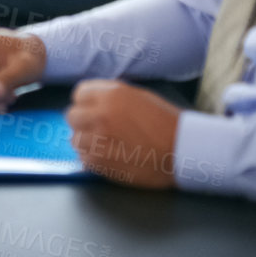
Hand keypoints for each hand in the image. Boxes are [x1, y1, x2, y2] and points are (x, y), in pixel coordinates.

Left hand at [65, 80, 181, 188]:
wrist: (183, 151)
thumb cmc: (167, 124)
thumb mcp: (139, 97)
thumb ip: (112, 97)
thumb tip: (93, 101)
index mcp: (112, 95)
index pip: (78, 94)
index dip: (86, 103)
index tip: (94, 110)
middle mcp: (101, 114)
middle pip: (72, 116)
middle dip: (83, 122)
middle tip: (100, 130)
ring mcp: (98, 139)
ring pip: (75, 139)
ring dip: (87, 143)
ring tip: (108, 146)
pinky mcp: (100, 162)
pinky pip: (84, 158)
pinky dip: (93, 160)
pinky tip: (111, 158)